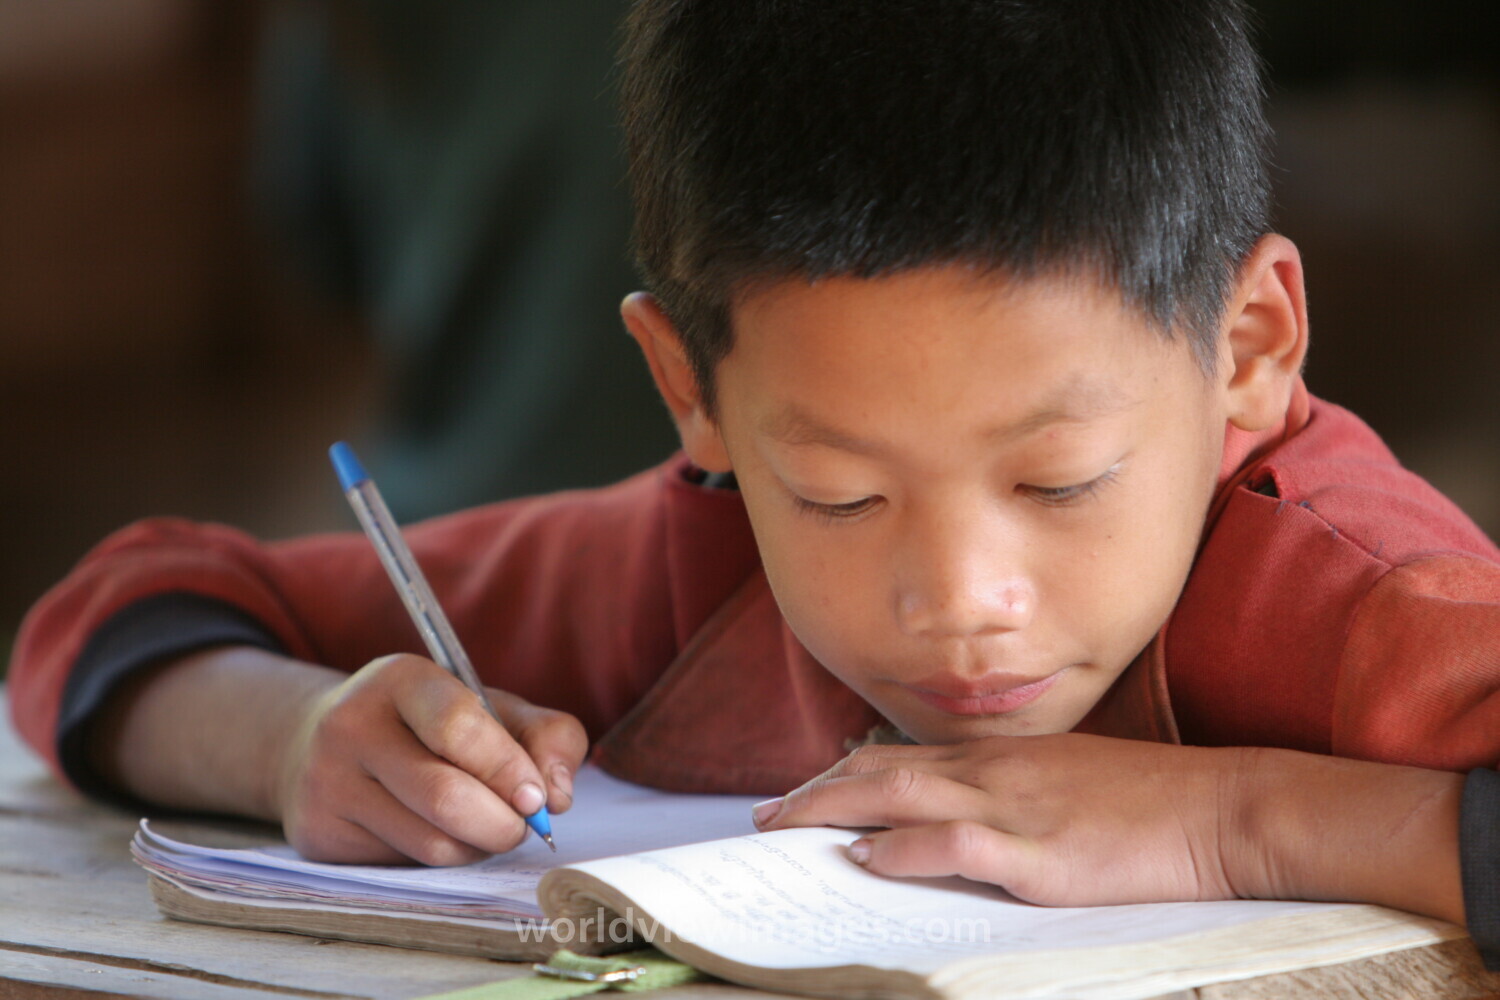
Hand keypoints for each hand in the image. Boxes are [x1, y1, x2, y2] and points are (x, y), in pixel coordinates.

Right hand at [274, 653, 587, 864]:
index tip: (536, 797)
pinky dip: (439, 861)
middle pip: (445, 797)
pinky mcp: (319, 833)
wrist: (324, 744)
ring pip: (429, 843)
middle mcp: (352, 725)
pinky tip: (437, 834)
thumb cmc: (430, 726)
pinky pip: (404, 867)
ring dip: (475, 847)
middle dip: (502, 824)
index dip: (508, 769)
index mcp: (400, 679)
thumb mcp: (491, 708)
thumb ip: (545, 736)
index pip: (459, 727)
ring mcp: (327, 782)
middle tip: (520, 826)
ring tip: (481, 827)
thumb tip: (557, 796)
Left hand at [752, 734, 1253, 905]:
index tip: (801, 793)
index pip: (901, 758)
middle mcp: (996, 773)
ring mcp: (1017, 809)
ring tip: (786, 831)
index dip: (841, 775)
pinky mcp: (1043, 854)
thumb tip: (959, 809)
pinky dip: (904, 850)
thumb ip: (1010, 790)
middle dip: (816, 792)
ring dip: (834, 811)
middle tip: (766, 817)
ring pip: (902, 796)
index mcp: (1003, 758)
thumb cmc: (1152, 802)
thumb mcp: (1069, 780)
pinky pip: (957, 844)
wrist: (1224, 809)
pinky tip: (867, 861)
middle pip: (883, 771)